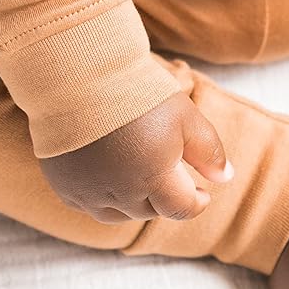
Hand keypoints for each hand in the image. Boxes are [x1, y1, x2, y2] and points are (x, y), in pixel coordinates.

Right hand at [38, 91, 234, 223]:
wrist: (78, 75)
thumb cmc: (137, 94)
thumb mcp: (186, 118)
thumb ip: (208, 152)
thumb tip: (225, 178)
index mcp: (153, 180)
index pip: (181, 209)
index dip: (196, 203)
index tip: (203, 193)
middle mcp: (119, 194)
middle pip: (150, 210)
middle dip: (166, 198)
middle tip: (171, 176)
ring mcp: (87, 192)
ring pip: (117, 213)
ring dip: (134, 201)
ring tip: (142, 179)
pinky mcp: (63, 184)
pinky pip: (87, 203)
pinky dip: (102, 196)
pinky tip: (108, 176)